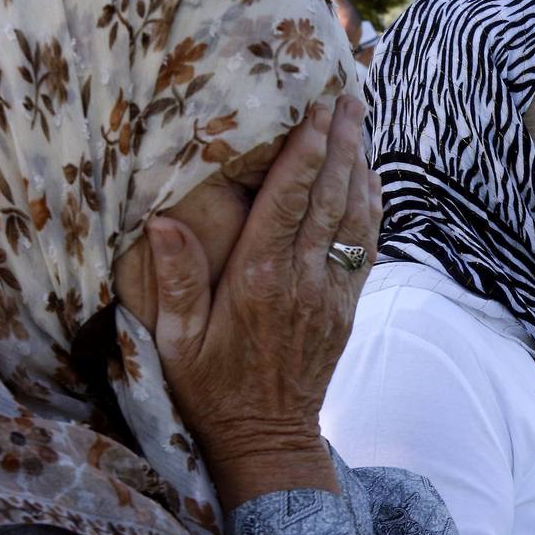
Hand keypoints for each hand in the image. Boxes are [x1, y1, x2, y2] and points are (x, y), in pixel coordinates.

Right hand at [145, 95, 380, 506]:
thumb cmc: (213, 389)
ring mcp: (333, 294)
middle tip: (347, 96)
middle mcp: (303, 281)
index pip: (289, 203)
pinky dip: (372, 209)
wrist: (268, 438)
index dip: (306, 153)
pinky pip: (367, 248)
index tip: (315, 110)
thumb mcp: (178, 341)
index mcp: (259, 281)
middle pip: (330, 198)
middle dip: (340, 143)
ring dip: (361, 166)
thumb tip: (162, 222)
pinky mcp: (348, 308)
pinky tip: (371, 179)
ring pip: (356, 218)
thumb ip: (177, 280)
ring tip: (360, 122)